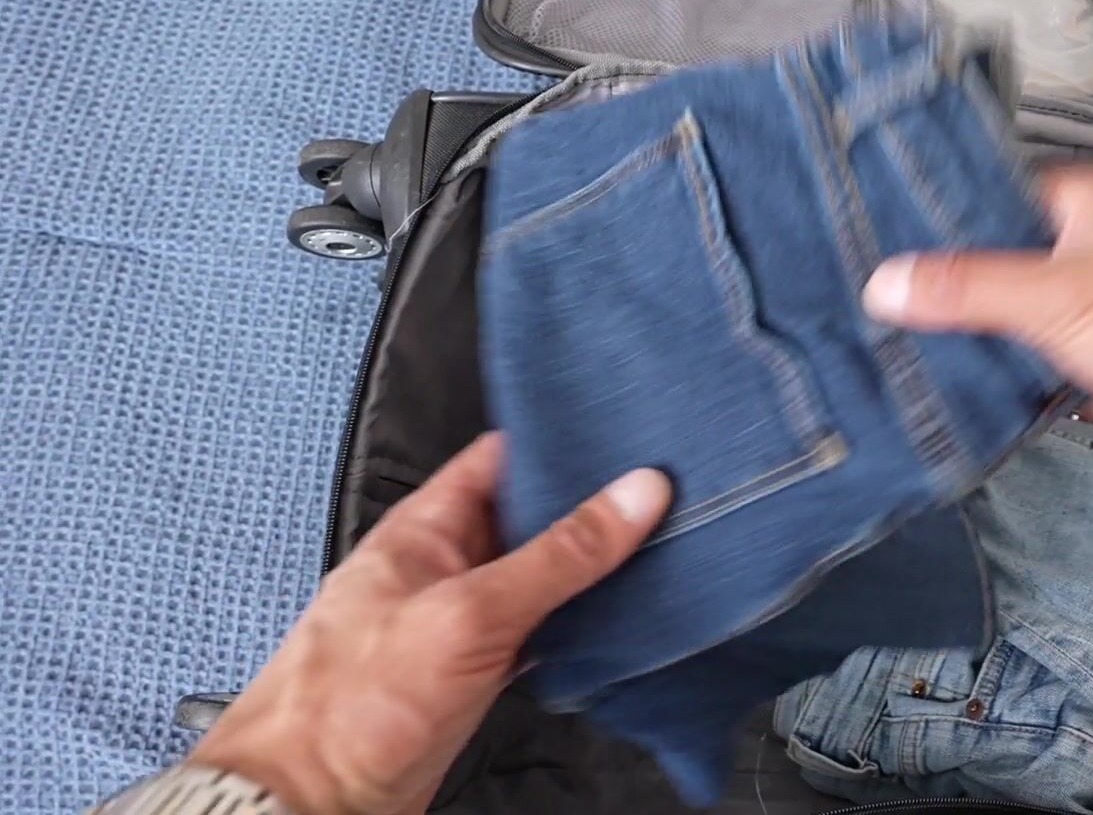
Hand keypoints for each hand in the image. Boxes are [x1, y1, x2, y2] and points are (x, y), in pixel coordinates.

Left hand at [189, 433, 670, 814]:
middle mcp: (443, 569)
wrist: (312, 802)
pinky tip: (614, 623)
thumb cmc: (351, 705)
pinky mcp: (473, 673)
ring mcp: (458, 623)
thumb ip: (558, 556)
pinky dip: (575, 626)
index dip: (557, 443)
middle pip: (527, 519)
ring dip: (586, 571)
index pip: (500, 459)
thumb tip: (632, 496)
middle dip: (586, 509)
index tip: (621, 439)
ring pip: (538, 579)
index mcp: (425, 530)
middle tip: (657, 495)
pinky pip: (537, 632)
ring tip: (654, 550)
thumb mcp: (471, 613)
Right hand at [862, 163, 1092, 490]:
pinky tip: (954, 392)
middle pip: (993, 263)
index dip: (933, 218)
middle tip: (875, 300)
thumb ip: (972, 288)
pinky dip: (1000, 382)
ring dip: (972, 339)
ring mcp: (1089, 309)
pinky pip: (1030, 370)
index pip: (986, 196)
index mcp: (1082, 203)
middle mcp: (1084, 249)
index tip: (872, 238)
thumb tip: (894, 280)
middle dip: (945, 286)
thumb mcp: (1062, 295)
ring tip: (896, 346)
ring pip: (1009, 320)